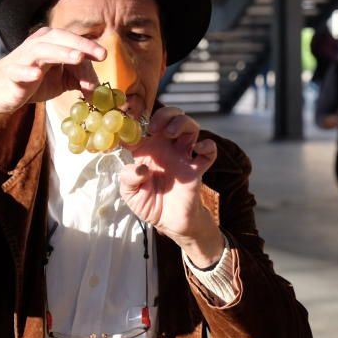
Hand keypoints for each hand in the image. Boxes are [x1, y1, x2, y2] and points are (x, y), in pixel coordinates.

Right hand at [0, 27, 104, 130]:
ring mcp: (23, 59)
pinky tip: (36, 74)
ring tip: (78, 59)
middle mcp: (37, 45)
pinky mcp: (11, 75)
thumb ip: (79, 80)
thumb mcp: (60, 80)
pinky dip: (27, 71)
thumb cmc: (32, 80)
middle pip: (60, 39)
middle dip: (81, 46)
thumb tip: (99, 89)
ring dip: (61, 53)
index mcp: (50, 42)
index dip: (89, 47)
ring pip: (43, 51)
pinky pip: (18, 71)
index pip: (72, 41)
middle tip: (100, 55)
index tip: (104, 56)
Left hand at [119, 107, 223, 266]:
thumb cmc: (148, 203)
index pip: (145, 125)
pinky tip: (198, 149)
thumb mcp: (129, 193)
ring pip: (190, 127)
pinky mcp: (196, 170)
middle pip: (172, 118)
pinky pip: (209, 153)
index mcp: (148, 150)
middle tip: (154, 127)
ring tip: (170, 133)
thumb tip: (140, 168)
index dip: (138, 121)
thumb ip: (128, 178)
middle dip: (165, 115)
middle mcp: (166, 149)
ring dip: (182, 123)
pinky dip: (208, 146)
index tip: (130, 127)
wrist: (169, 222)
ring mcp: (183, 157)